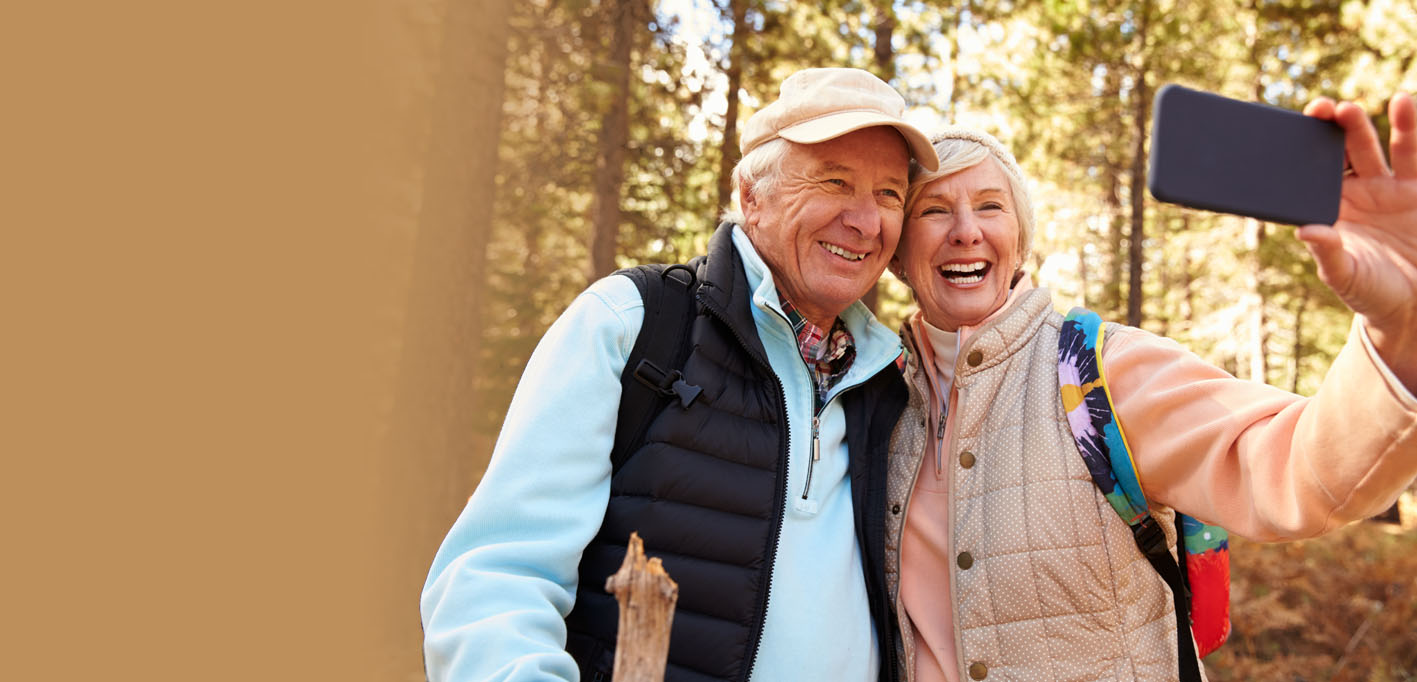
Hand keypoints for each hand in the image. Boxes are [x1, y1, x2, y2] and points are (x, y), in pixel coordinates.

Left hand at [1301, 93, 1416, 391]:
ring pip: (1380, 148)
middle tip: (1326, 108)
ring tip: (1373, 105)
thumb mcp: (1344, 275)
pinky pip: (1412, 155)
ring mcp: (1388, 188)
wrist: (1411, 305)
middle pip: (1343, 152)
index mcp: (1329, 208)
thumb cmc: (1368, 291)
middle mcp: (1356, 192)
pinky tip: (1405, 103)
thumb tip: (1305, 230)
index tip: (1296, 131)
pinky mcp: (1415, 189)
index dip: (1304, 151)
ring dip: (1373, 125)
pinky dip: (1409, 129)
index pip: (1312, 173)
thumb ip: (1328, 252)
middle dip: (1336, 129)